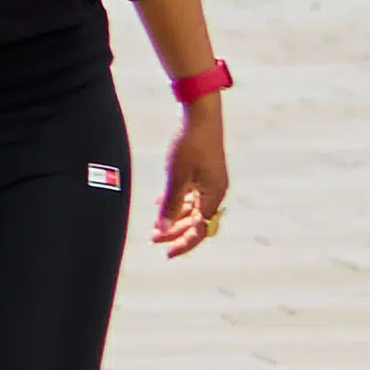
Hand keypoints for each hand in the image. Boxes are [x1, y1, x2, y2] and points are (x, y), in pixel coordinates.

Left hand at [153, 90, 230, 257]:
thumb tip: (163, 230)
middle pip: (195, 221)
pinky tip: (159, 203)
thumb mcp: (176, 177)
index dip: (183, 244)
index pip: (199, 230)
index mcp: (213, 196)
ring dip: (173, 217)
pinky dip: (176, 202)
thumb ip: (169, 205)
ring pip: (191, 208)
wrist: (200, 115)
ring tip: (155, 225)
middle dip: (174, 232)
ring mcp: (210, 182)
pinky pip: (191, 195)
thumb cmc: (189, 144)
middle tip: (154, 239)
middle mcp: (215, 192)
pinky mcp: (204, 172)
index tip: (167, 254)